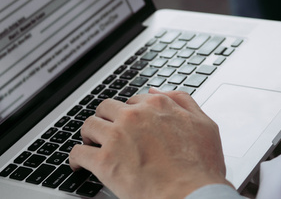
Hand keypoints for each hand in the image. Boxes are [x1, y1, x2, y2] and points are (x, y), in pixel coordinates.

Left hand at [69, 90, 231, 198]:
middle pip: (107, 108)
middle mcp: (134, 116)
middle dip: (105, 119)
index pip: (133, 101)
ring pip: (89, 125)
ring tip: (91, 144)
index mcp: (157, 106)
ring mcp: (117, 137)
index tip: (128, 124)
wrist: (191, 195)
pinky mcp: (104, 161)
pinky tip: (79, 164)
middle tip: (107, 131)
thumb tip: (157, 91)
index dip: (129, 113)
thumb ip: (182, 101)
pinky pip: (78, 153)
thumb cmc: (200, 167)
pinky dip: (76, 158)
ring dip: (89, 134)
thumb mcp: (204, 124)